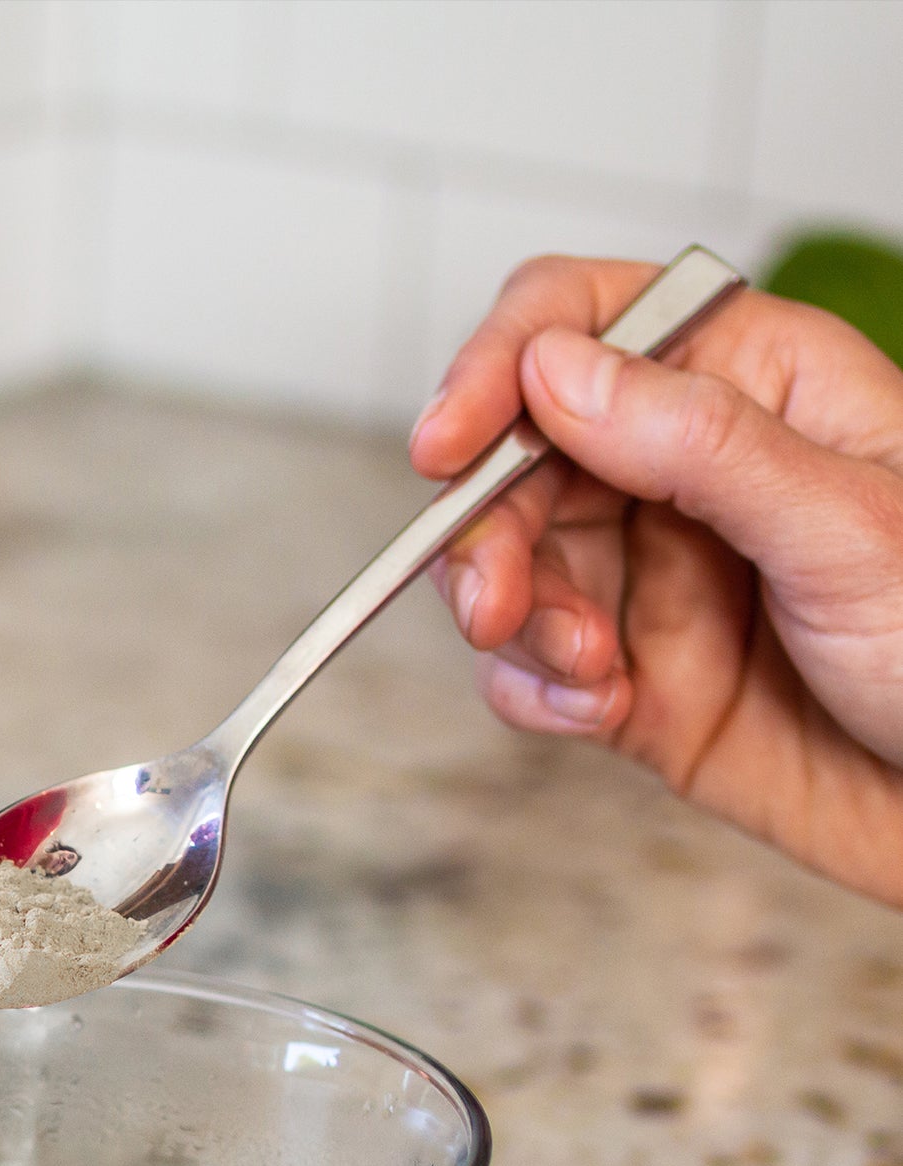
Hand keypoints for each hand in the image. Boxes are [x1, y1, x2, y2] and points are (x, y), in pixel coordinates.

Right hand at [411, 256, 902, 907]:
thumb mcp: (847, 528)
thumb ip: (699, 444)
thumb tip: (556, 371)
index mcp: (752, 388)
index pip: (583, 325)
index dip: (496, 369)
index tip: (445, 448)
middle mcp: (683, 473)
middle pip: (518, 459)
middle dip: (489, 532)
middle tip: (496, 606)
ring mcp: (651, 577)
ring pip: (508, 567)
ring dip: (518, 623)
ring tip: (590, 674)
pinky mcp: (628, 678)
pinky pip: (527, 669)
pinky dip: (534, 692)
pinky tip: (598, 713)